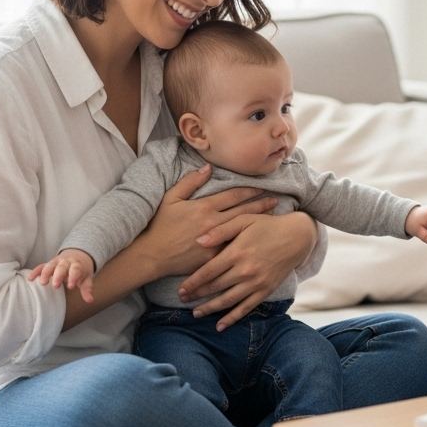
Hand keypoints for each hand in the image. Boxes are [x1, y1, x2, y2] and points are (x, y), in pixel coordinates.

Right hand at [28, 249, 96, 301]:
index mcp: (77, 265)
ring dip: (45, 273)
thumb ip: (87, 288)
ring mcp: (57, 262)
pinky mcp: (49, 263)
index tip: (71, 286)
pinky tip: (30, 278)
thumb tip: (90, 300)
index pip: (76, 270)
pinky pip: (41, 266)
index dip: (73, 277)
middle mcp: (66, 262)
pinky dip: (35, 271)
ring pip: (50, 265)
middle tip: (55, 286)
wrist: (79, 254)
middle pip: (62, 267)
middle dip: (58, 275)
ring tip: (42, 283)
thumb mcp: (87, 278)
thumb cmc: (82, 270)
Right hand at [136, 163, 275, 278]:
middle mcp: (212, 223)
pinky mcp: (213, 258)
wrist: (151, 255)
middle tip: (276, 201)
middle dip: (261, 205)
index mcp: (203, 207)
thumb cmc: (159, 225)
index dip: (249, 191)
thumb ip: (190, 182)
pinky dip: (246, 242)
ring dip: (258, 223)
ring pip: (242, 230)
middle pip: (243, 212)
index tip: (262, 188)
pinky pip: (233, 248)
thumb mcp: (171, 198)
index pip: (233, 196)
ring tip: (272, 218)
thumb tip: (208, 168)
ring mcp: (214, 242)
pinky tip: (257, 240)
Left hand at [176, 211, 316, 329]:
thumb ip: (221, 230)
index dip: (192, 283)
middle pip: (215, 287)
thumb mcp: (244, 220)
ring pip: (227, 301)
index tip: (181, 290)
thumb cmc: (267, 225)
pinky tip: (220, 326)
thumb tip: (198, 241)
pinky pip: (246, 308)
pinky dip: (232, 318)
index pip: (208, 272)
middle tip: (183, 300)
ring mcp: (256, 283)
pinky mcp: (266, 290)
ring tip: (196, 313)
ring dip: (210, 308)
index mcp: (236, 252)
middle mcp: (245, 270)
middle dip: (197, 296)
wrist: (297, 236)